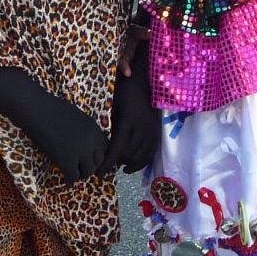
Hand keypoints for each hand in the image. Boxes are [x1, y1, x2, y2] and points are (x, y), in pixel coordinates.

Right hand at [0, 66, 110, 181]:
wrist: (33, 107)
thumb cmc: (48, 108)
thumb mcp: (74, 116)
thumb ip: (84, 130)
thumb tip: (85, 147)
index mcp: (93, 127)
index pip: (106, 148)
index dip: (97, 155)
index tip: (88, 159)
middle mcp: (90, 139)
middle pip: (100, 161)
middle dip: (91, 166)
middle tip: (81, 168)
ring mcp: (79, 150)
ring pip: (89, 172)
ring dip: (81, 174)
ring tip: (72, 173)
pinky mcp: (66, 159)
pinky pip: (74, 176)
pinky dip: (69, 179)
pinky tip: (64, 177)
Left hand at [104, 47, 159, 173]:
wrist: (145, 82)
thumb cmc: (124, 92)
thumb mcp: (113, 107)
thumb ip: (110, 126)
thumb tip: (102, 147)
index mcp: (128, 120)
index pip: (117, 149)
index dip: (107, 164)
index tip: (99, 173)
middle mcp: (141, 128)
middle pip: (127, 155)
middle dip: (116, 163)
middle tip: (106, 164)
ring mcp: (151, 131)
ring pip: (139, 157)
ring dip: (127, 164)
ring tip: (118, 164)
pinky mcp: (157, 132)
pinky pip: (149, 154)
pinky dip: (140, 163)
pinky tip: (130, 166)